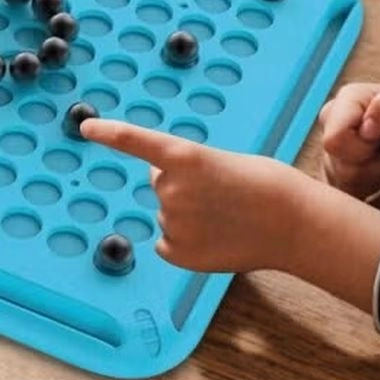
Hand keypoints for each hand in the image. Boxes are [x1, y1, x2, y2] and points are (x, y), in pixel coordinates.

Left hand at [79, 117, 311, 273]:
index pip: (136, 141)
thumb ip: (185, 171)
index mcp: (184, 156)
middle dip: (183, 185)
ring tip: (227, 214)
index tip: (85, 127)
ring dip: (190, 213)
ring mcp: (172, 223)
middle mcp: (171, 189)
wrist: (293, 223)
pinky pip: (168, 243)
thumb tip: (164, 193)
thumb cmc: (264, 185)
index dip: (109, 133)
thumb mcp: (219, 162)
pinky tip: (216, 238)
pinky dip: (187, 241)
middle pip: (161, 182)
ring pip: (169, 213)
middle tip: (221, 191)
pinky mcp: (176, 253)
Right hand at [319, 79, 379, 198]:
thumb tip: (366, 127)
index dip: (363, 148)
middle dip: (373, 166)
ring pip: (343, 182)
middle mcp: (332, 124)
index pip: (334, 140)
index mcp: (345, 101)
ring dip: (375, 176)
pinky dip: (371, 187)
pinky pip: (347, 193)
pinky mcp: (338, 172)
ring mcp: (333, 149)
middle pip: (339, 167)